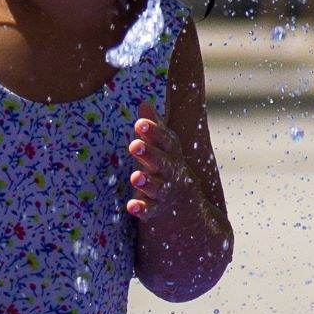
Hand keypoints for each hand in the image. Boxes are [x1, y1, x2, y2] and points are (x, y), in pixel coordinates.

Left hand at [127, 101, 188, 218]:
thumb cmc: (164, 160)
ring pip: (157, 186)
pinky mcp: (156, 207)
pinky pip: (149, 209)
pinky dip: (141, 208)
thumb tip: (144, 104)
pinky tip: (131, 206)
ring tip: (134, 177)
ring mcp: (164, 190)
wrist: (182, 195)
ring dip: (146, 182)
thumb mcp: (161, 143)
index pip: (164, 139)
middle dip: (149, 153)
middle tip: (134, 146)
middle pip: (161, 161)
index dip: (153, 131)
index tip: (139, 124)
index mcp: (170, 151)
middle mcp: (170, 170)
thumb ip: (152, 127)